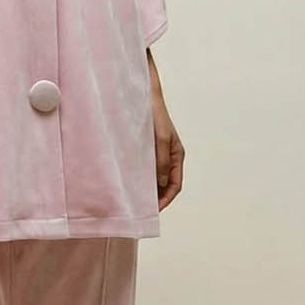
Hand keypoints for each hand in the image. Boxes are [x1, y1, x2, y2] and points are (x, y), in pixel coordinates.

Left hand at [147, 50, 183, 209]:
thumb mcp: (161, 140)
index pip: (175, 185)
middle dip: (155, 199)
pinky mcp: (144, 148)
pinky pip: (142, 167)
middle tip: (140, 211)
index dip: (166, 200)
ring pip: (152, 177)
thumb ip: (162, 163)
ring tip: (133, 201)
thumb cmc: (155, 114)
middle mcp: (168, 157)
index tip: (154, 211)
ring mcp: (156, 153)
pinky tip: (126, 183)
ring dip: (145, 189)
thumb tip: (161, 186)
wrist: (143, 93)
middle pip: (164, 184)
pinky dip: (137, 178)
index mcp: (177, 156)